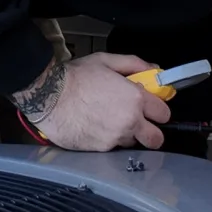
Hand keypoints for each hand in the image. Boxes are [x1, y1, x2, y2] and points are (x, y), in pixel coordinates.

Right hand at [9, 52, 171, 150]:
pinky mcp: (100, 149)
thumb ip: (134, 64)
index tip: (150, 108)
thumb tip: (154, 69)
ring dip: (126, 135)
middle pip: (156, 138)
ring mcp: (114, 138)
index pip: (164, 113)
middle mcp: (129, 122)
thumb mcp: (105, 61)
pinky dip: (107, 140)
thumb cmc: (74, 77)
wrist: (47, 96)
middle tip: (138, 122)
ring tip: (109, 121)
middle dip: (151, 132)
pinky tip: (94, 127)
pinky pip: (112, 148)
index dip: (158, 110)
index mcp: (135, 99)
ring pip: (132, 143)